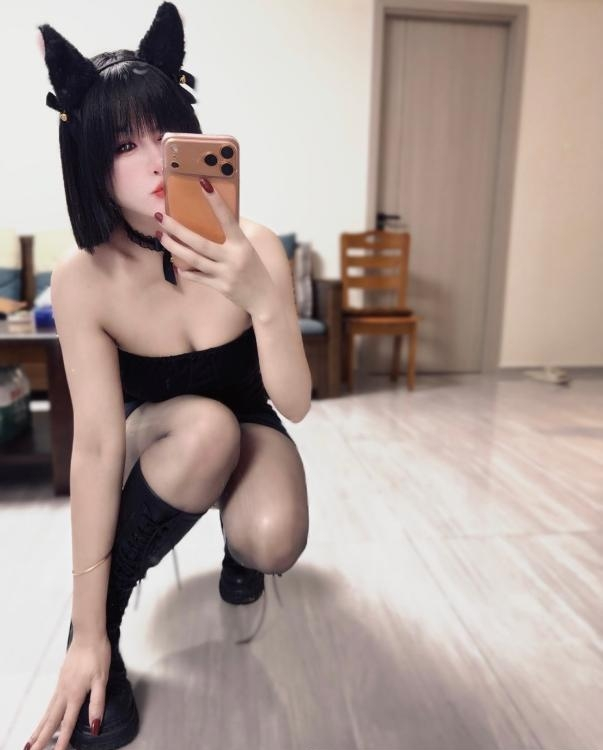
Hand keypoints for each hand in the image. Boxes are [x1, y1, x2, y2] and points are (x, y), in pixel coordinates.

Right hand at [25, 634, 110, 749]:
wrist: (88, 634)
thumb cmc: (98, 654)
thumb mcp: (101, 679)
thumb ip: (97, 703)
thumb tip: (95, 726)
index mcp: (75, 694)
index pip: (68, 722)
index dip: (62, 740)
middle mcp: (64, 692)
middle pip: (51, 719)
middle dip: (42, 737)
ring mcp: (61, 685)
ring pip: (48, 711)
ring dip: (40, 727)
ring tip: (32, 741)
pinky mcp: (61, 678)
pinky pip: (50, 701)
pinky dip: (45, 714)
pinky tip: (45, 717)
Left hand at [154, 178, 275, 317]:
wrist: (264, 299)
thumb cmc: (255, 270)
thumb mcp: (248, 249)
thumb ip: (234, 233)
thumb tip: (220, 213)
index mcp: (242, 244)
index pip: (228, 218)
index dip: (216, 201)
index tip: (203, 183)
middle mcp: (233, 258)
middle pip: (200, 242)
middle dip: (177, 229)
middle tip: (161, 216)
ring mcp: (225, 273)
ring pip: (194, 259)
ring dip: (174, 247)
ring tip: (161, 236)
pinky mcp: (220, 286)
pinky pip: (198, 277)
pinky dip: (185, 270)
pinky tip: (174, 262)